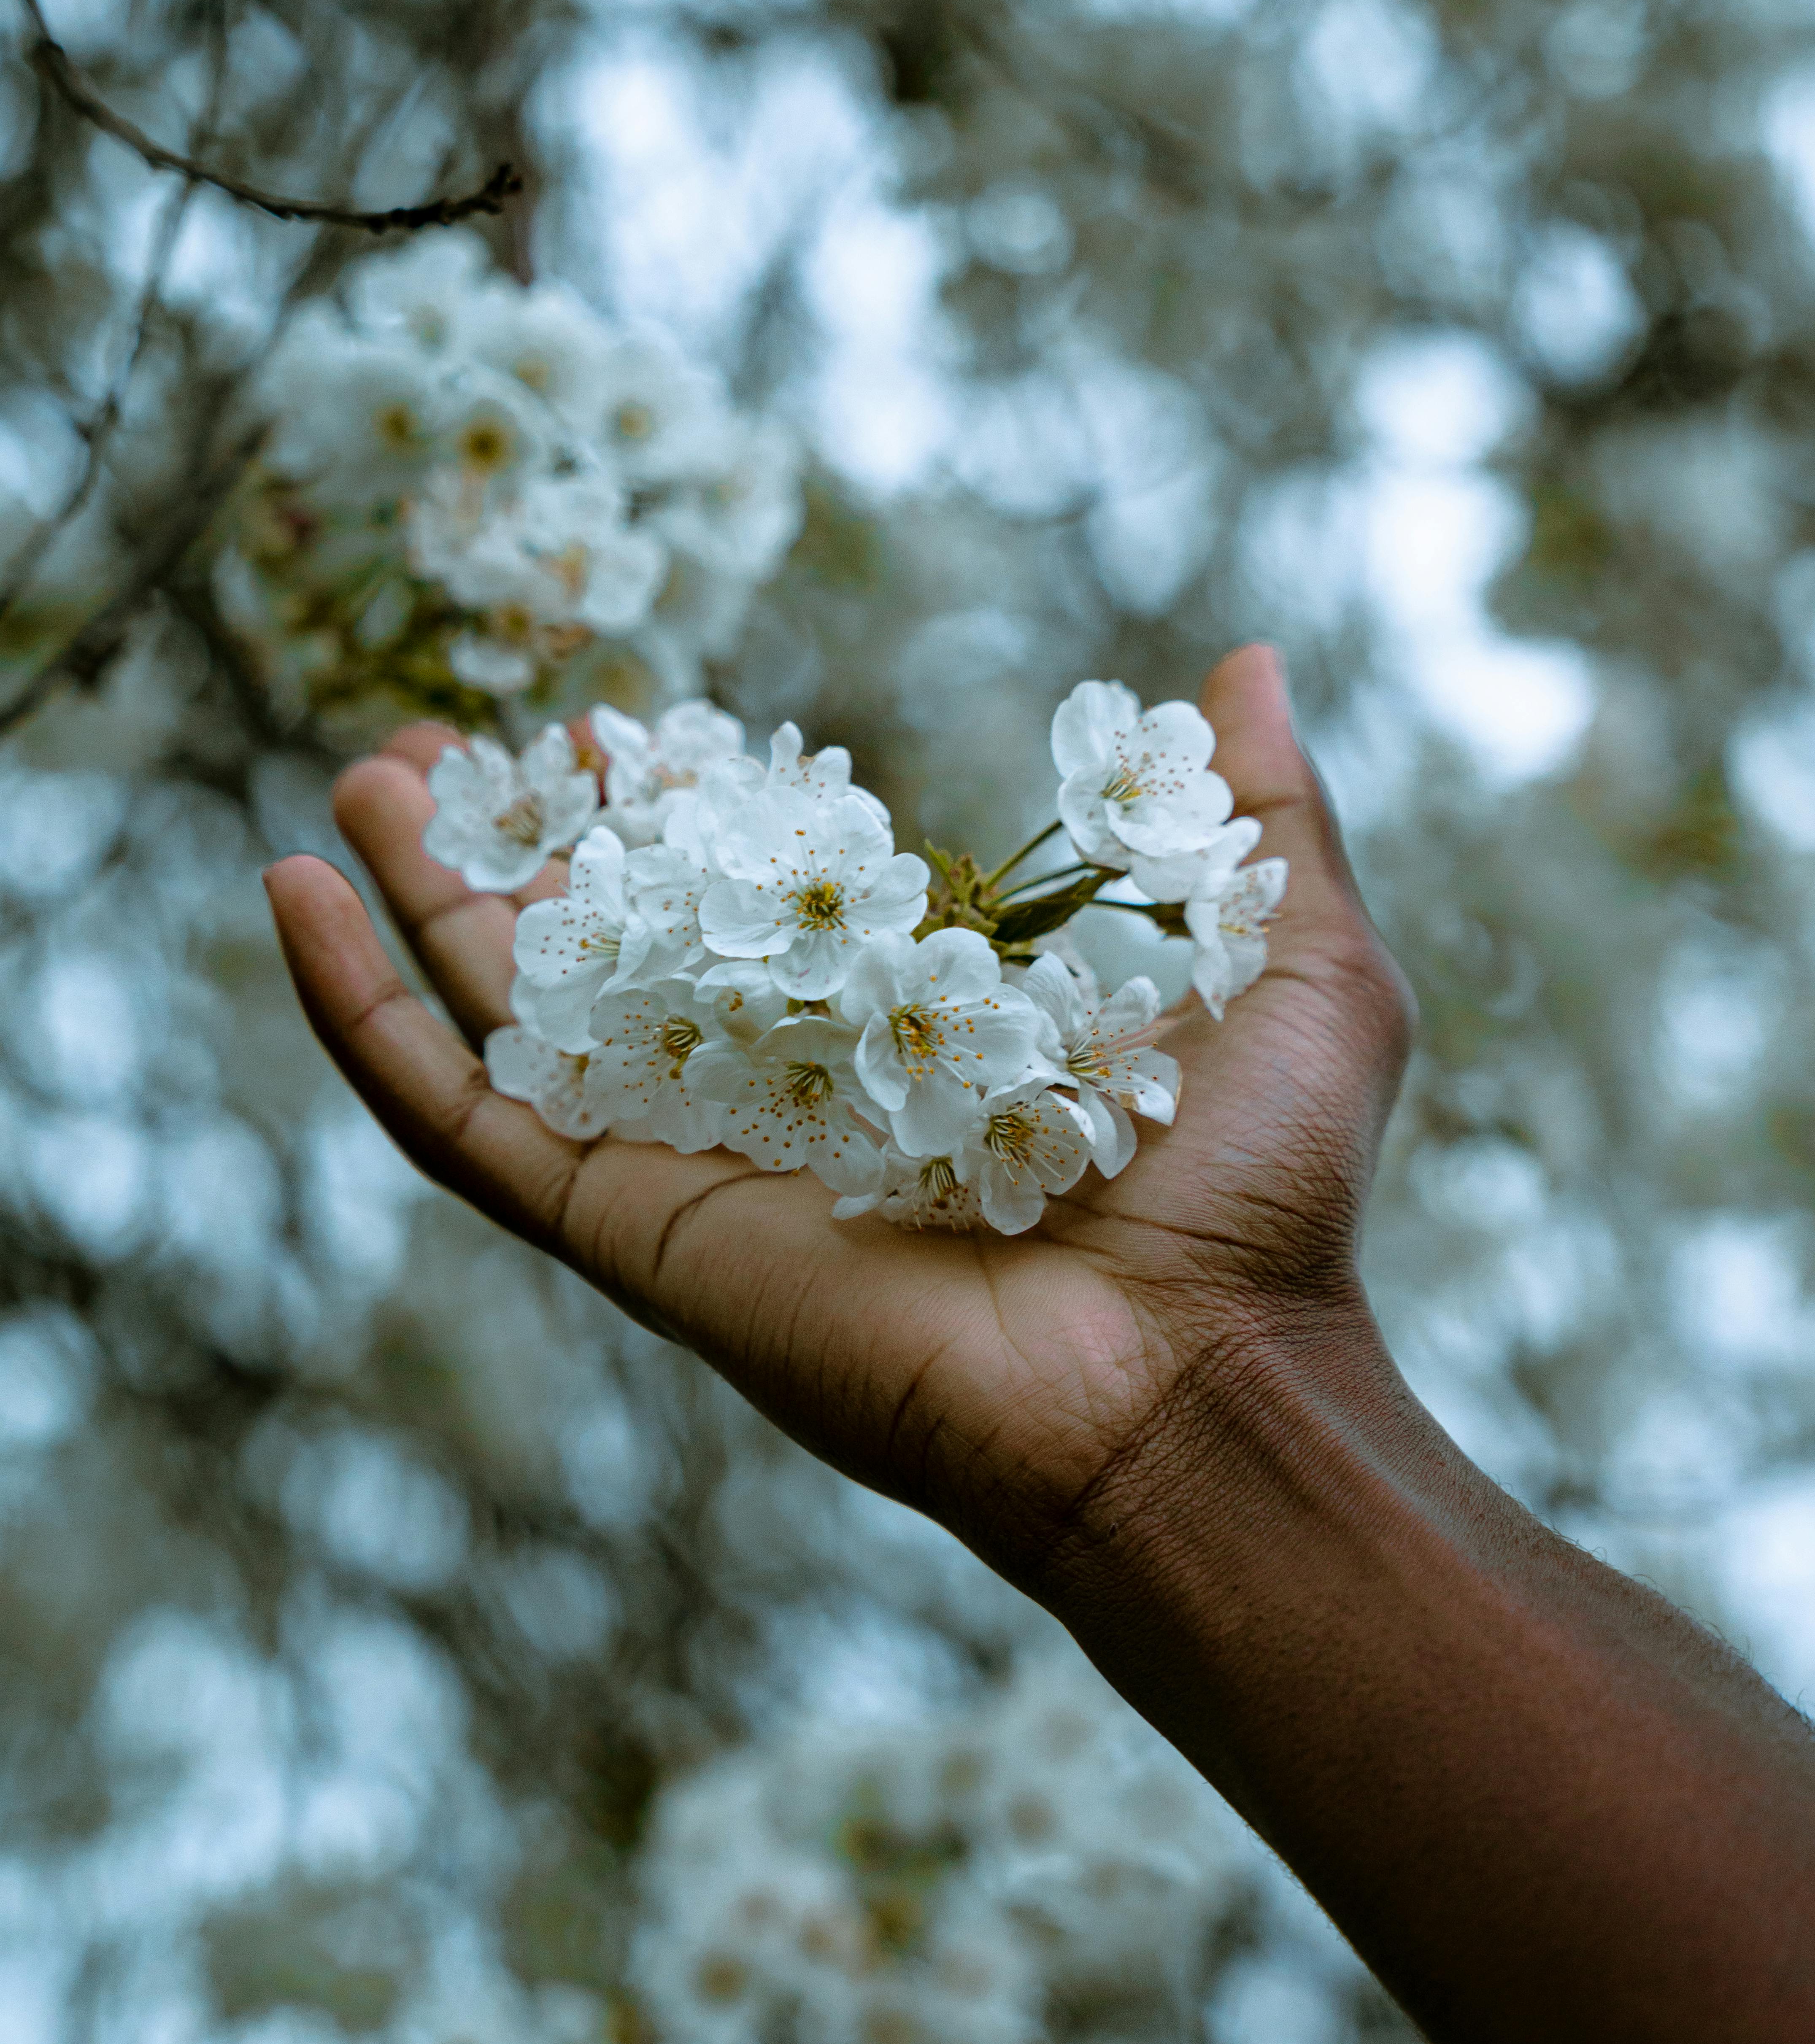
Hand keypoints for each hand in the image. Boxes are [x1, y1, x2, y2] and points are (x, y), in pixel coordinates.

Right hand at [264, 647, 1413, 1580]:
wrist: (1201, 1378)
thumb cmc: (1256, 1196)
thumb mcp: (1292, 961)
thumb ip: (1258, 818)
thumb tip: (1242, 665)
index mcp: (901, 1041)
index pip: (750, 905)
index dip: (673, 812)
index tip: (620, 724)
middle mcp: (784, 1103)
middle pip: (611, 956)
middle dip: (528, 849)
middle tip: (453, 742)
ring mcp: (694, 1170)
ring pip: (511, 1023)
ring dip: (422, 903)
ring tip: (363, 780)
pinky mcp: (633, 1231)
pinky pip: (460, 1122)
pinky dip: (360, 1019)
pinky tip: (292, 896)